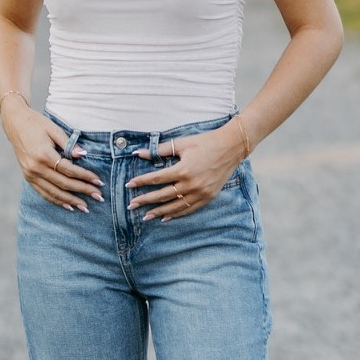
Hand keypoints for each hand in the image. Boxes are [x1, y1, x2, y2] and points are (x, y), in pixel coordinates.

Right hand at [1, 103, 103, 212]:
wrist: (15, 123)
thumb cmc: (36, 123)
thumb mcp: (54, 129)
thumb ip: (69, 143)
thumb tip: (83, 155)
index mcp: (44, 154)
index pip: (69, 170)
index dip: (85, 176)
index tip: (98, 181)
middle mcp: (36, 167)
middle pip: (64, 183)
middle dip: (83, 190)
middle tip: (98, 196)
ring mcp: (30, 174)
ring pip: (54, 192)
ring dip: (71, 200)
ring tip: (85, 207)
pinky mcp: (28, 177)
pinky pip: (44, 193)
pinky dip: (57, 200)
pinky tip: (68, 206)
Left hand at [125, 121, 244, 221]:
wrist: (231, 147)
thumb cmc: (205, 142)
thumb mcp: (182, 144)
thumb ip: (160, 150)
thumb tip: (139, 153)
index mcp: (183, 170)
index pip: (156, 179)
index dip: (141, 182)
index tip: (129, 185)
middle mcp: (191, 184)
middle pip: (163, 196)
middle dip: (145, 201)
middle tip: (131, 206)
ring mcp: (200, 193)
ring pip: (175, 206)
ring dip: (158, 212)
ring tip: (145, 216)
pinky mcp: (208, 197)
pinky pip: (189, 209)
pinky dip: (176, 214)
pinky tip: (165, 217)